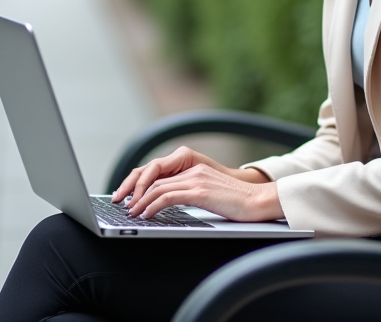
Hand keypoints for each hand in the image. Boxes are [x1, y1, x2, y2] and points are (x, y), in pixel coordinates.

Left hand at [111, 146, 280, 221]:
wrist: (259, 201)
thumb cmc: (238, 202)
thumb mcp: (210, 192)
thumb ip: (191, 191)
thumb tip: (167, 202)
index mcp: (194, 166)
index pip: (159, 170)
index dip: (140, 180)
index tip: (128, 193)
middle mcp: (193, 168)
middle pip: (153, 175)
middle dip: (133, 189)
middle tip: (121, 202)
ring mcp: (196, 178)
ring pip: (157, 186)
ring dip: (139, 201)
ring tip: (130, 213)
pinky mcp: (199, 191)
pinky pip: (167, 196)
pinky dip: (152, 206)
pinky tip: (145, 215)